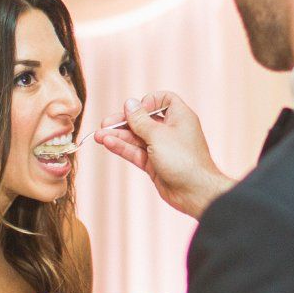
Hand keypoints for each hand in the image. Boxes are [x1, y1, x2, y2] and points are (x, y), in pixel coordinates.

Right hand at [93, 91, 234, 219]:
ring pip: (137, 138)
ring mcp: (162, 148)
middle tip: (105, 124)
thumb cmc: (183, 159)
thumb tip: (130, 103)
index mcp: (179, 117)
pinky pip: (136, 152)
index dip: (148, 102)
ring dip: (118, 136)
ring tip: (98, 135)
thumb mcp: (158, 134)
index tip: (137, 109)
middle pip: (144, 120)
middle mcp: (171, 130)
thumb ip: (140, 120)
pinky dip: (123, 148)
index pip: (164, 100)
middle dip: (124, 121)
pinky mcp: (155, 164)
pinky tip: (108, 143)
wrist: (195, 192)